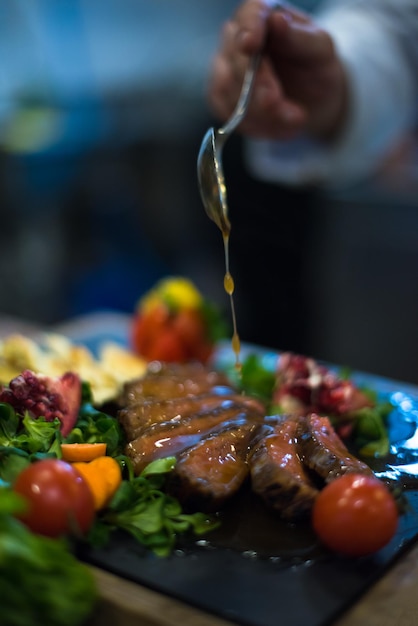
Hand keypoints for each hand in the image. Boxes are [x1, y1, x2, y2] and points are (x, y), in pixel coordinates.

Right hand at [208, 0, 347, 141]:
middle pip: (235, 59)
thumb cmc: (316, 69)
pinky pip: (227, 113)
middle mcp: (237, 37)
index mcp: (263, 16)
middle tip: (278, 103)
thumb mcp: (321, 51)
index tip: (251, 45)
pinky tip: (279, 126)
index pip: (249, 15)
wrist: (313, 102)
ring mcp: (225, 68)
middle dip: (258, 85)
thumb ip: (300, 37)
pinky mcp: (221, 97)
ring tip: (293, 119)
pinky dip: (255, 125)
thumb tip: (277, 21)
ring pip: (229, 90)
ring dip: (261, 112)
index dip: (248, 29)